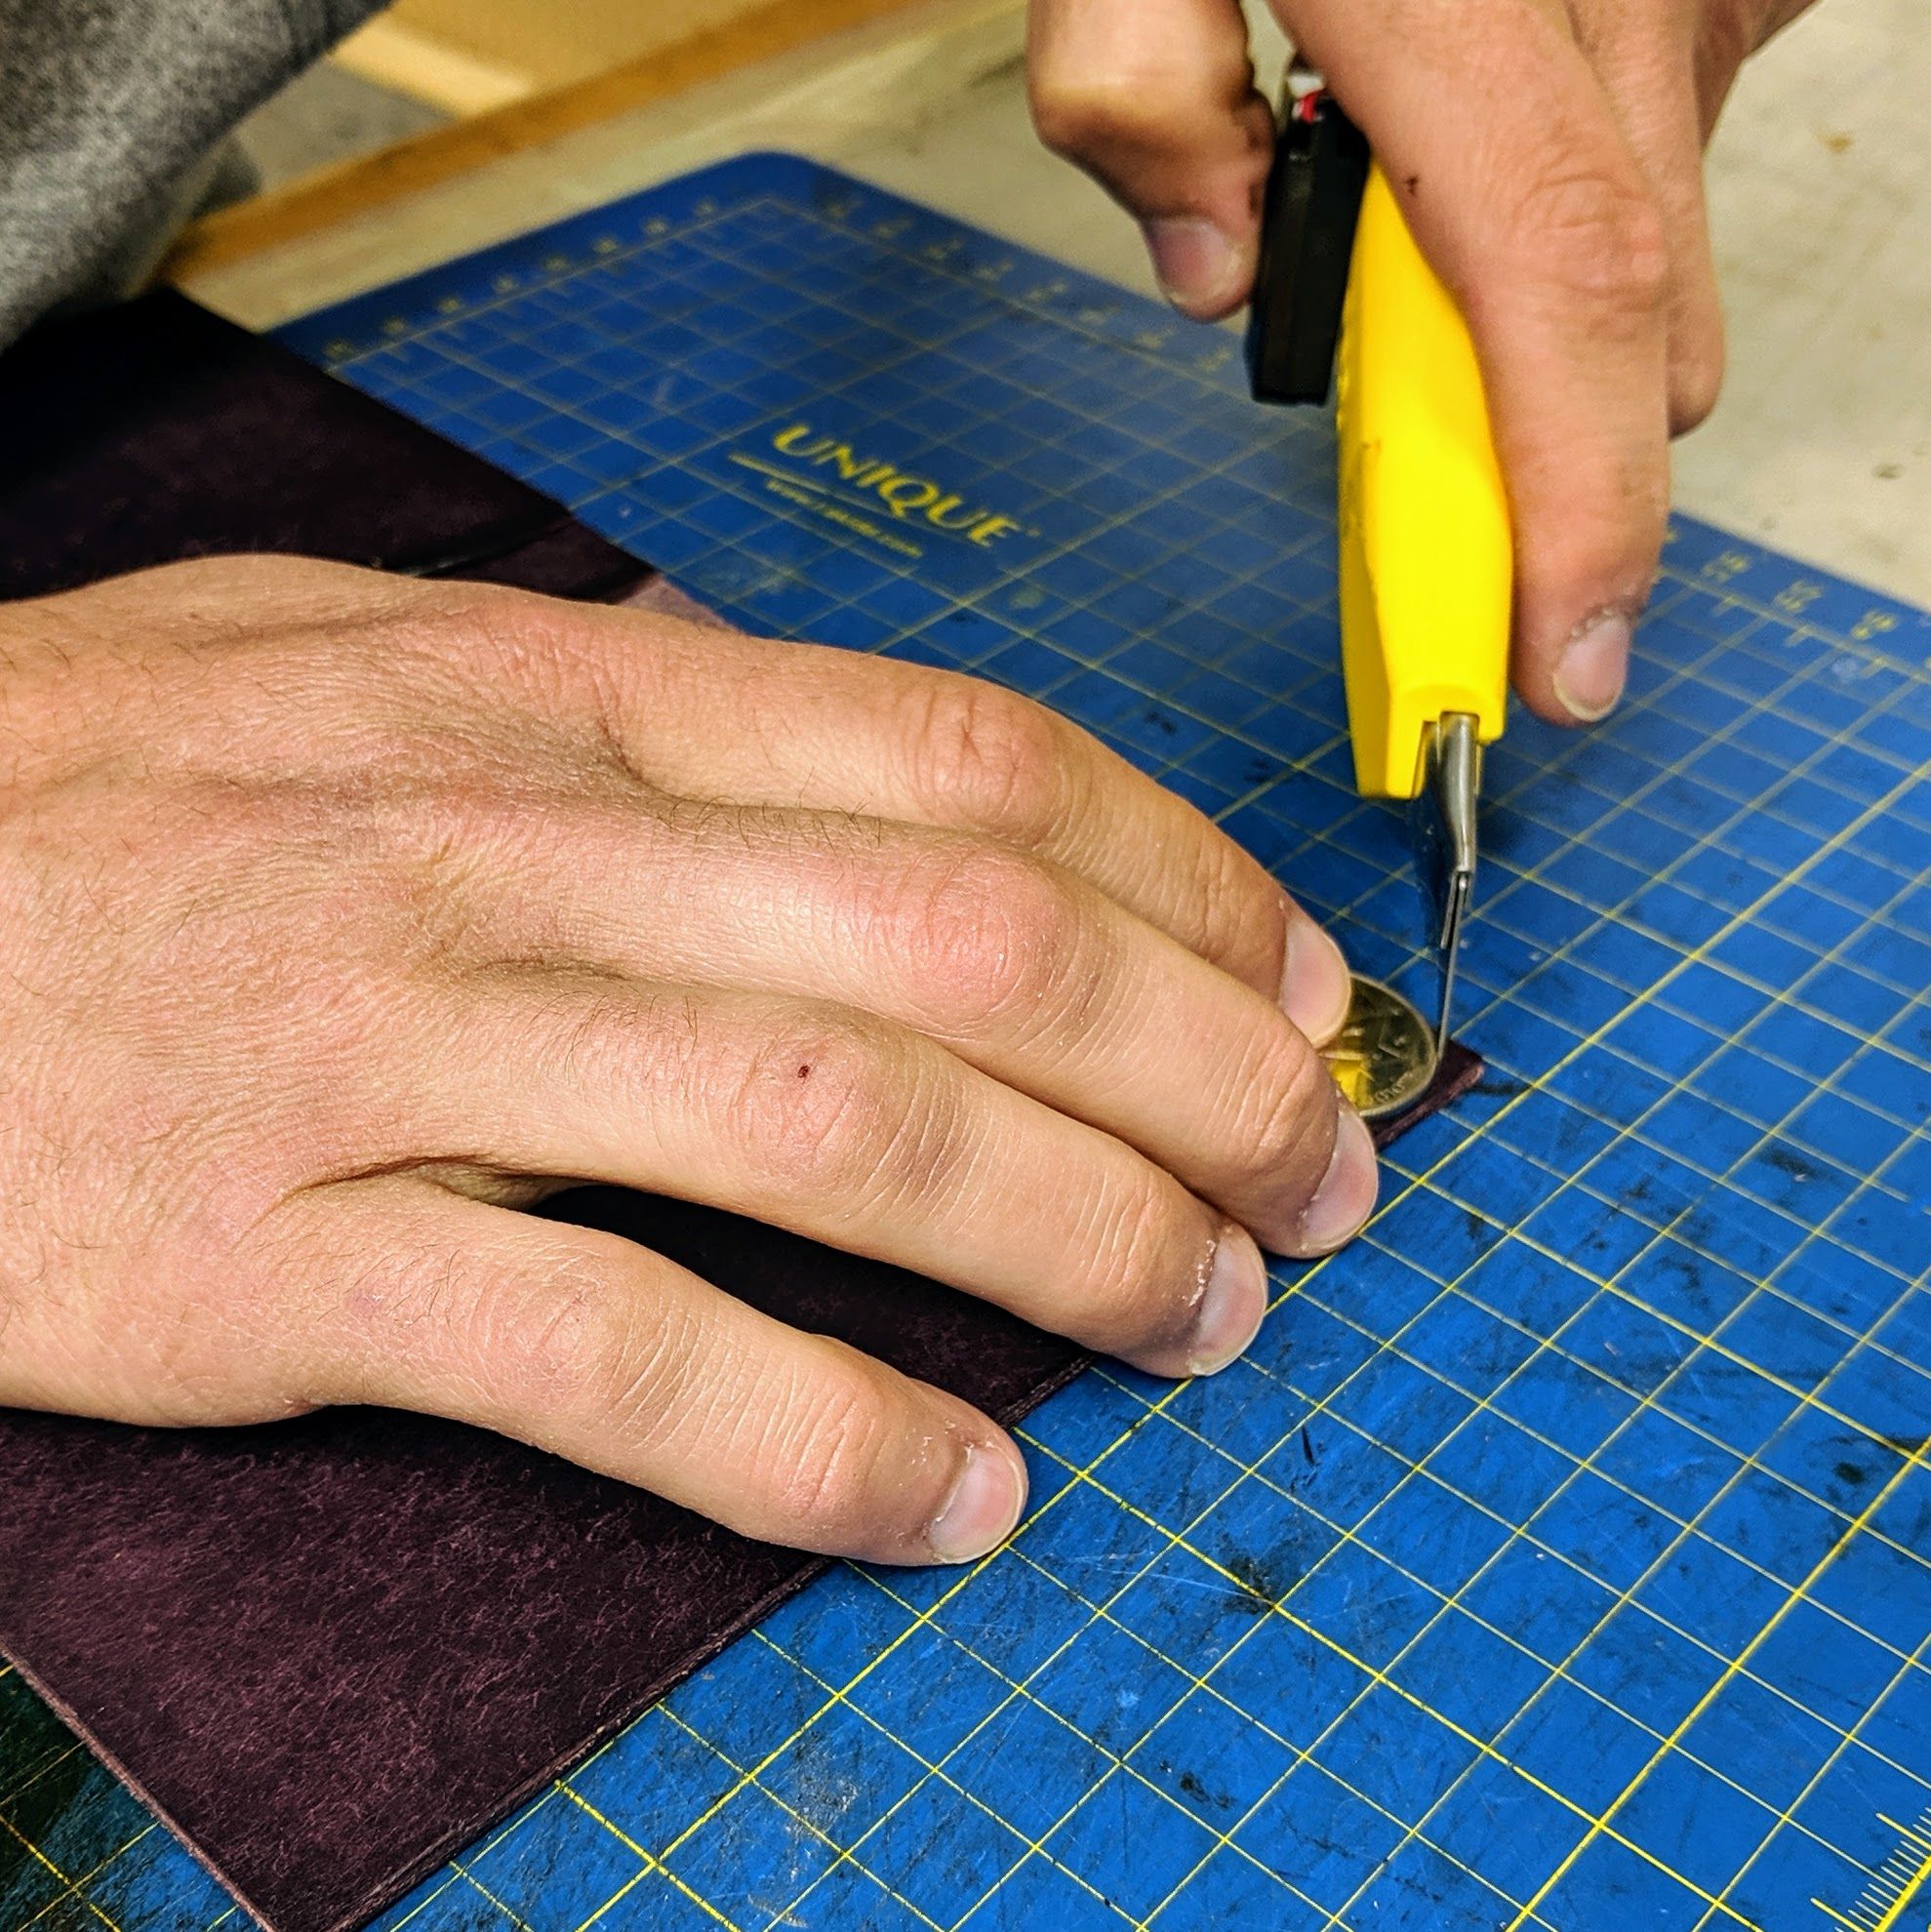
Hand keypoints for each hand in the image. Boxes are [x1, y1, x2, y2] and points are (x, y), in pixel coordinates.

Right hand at [0, 556, 1372, 1563]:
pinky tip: (954, 1495)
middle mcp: (517, 850)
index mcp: (560, 703)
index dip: (1179, 881)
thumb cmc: (101, 784)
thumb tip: (832, 746)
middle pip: (962, 947)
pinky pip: (615, 1353)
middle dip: (1195, 1070)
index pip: (967, 765)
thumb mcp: (365, 657)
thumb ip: (614, 699)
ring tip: (1202, 1319)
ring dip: (1071, 1239)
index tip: (1292, 981)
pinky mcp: (286, 1253)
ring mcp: (403, 1048)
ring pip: (836, 1138)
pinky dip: (818, 1437)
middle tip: (1317, 1178)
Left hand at [1028, 0, 1819, 722]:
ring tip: (1417, 225)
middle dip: (1550, 452)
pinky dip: (1596, 179)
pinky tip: (1497, 110)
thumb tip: (1209, 276)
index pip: (1560, 300)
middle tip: (1427, 470)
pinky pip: (1685, 125)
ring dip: (1556, 310)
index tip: (1566, 668)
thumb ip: (1128, 93)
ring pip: (1663, 240)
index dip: (1578, 514)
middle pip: (1638, 318)